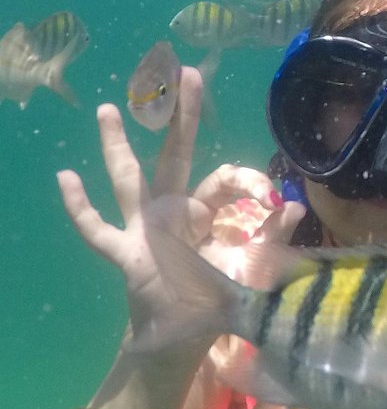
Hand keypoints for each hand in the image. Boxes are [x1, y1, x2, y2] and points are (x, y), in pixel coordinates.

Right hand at [57, 67, 302, 351]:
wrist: (186, 337)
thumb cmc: (219, 298)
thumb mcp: (254, 265)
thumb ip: (274, 236)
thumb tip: (298, 205)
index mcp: (209, 211)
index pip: (227, 177)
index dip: (250, 182)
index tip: (274, 200)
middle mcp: (175, 211)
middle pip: (177, 154)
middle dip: (181, 115)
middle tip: (184, 72)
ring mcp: (146, 228)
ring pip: (129, 178)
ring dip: (118, 145)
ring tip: (107, 108)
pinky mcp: (126, 253)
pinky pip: (98, 228)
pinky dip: (80, 206)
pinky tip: (66, 176)